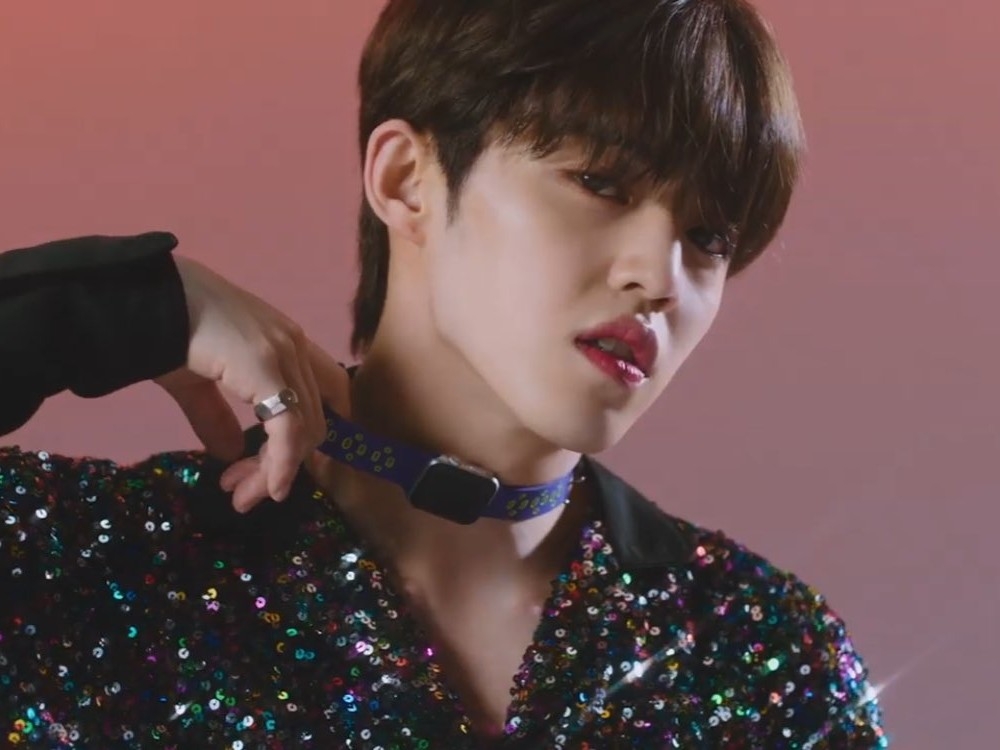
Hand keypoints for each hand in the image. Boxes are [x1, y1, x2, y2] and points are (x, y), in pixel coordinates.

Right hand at [154, 256, 349, 512]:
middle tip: (244, 494)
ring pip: (303, 432)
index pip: (324, 395)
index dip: (312, 435)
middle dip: (282, 466)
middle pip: (313, 422)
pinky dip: (282, 465)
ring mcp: (286, 355)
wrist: (146, 300)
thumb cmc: (166, 331)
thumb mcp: (198, 381)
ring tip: (240, 497)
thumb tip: (231, 454)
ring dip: (275, 473)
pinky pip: (288, 430)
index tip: (281, 468)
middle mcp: (296, 346)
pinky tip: (267, 488)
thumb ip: (218, 417)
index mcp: (287, 342)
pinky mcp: (269, 370)